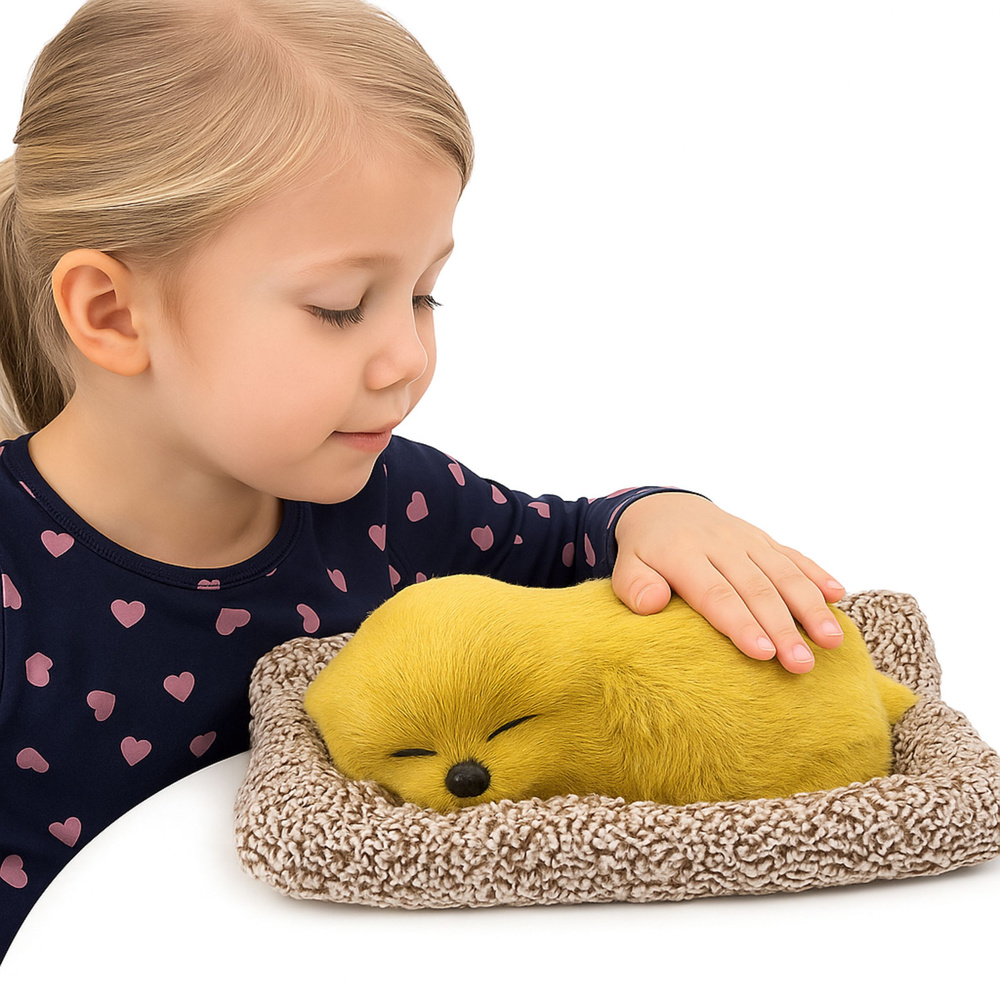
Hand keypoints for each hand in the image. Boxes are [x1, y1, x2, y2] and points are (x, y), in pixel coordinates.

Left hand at [612, 492, 846, 673]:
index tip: (762, 653)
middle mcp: (721, 544)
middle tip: (801, 664)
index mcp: (684, 554)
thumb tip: (651, 605)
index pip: (715, 593)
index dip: (740, 623)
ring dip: (810, 607)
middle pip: (757, 589)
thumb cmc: (646, 551)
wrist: (665, 508)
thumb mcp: (627, 565)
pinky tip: (837, 596)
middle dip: (782, 628)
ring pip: (784, 573)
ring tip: (831, 641)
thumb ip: (633, 585)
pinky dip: (817, 573)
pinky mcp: (764, 539)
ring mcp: (747, 540)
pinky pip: (794, 555)